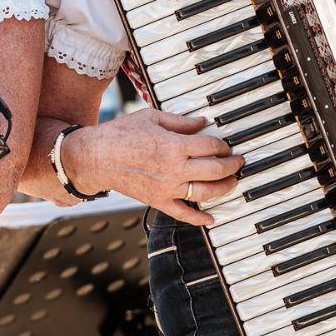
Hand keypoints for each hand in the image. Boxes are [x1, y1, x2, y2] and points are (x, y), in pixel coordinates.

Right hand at [63, 108, 242, 226]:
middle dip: (233, 166)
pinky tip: (212, 217)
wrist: (95, 157)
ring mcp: (167, 188)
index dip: (224, 145)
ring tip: (232, 182)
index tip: (226, 145)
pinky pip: (183, 214)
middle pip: (216, 170)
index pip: (211, 147)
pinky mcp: (158, 201)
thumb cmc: (120, 134)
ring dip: (225, 188)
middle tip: (239, 162)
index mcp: (174, 145)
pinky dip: (200, 218)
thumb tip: (202, 122)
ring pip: (206, 193)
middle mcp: (174, 169)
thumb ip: (180, 122)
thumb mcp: (151, 118)